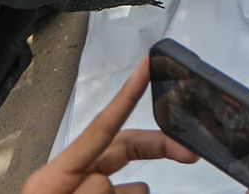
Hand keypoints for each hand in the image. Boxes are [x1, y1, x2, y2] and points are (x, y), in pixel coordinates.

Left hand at [22, 59, 198, 193]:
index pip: (100, 129)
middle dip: (157, 149)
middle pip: (124, 150)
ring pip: (130, 189)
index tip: (146, 67)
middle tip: (190, 154)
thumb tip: (112, 184)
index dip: (125, 97)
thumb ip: (88, 193)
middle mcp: (72, 181)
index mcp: (57, 176)